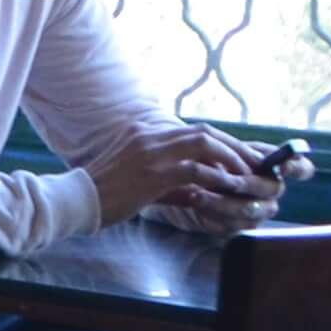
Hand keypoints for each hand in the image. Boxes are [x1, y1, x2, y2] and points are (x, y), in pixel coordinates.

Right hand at [85, 120, 268, 229]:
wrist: (75, 200)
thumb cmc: (103, 194)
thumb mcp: (136, 177)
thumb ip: (167, 177)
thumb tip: (198, 189)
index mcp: (143, 131)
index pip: (192, 130)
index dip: (222, 142)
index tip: (241, 156)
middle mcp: (149, 134)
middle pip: (204, 132)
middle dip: (234, 147)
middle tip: (254, 163)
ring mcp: (151, 152)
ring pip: (204, 143)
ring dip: (231, 159)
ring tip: (247, 175)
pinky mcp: (152, 173)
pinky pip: (194, 169)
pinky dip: (215, 178)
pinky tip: (228, 188)